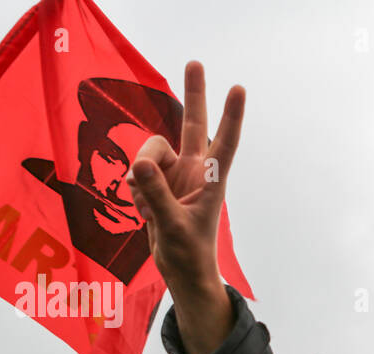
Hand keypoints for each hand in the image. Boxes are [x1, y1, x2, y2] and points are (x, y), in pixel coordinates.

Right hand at [127, 61, 242, 353]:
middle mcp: (194, 170)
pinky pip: (135, 174)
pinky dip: (135, 192)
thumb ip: (156, 196)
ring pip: (148, 153)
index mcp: (211, 180)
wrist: (180, 271)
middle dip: (193, 94)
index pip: (225, 143)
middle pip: (193, 124)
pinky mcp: (156, 183)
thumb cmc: (188, 253)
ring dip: (141, 177)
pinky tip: (145, 212)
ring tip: (150, 209)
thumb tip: (141, 166)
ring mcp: (174, 174)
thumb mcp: (172, 227)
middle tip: (195, 62)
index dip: (231, 116)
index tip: (239, 88)